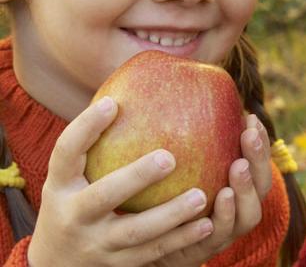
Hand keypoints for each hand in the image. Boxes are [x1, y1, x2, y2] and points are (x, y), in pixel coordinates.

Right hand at [28, 97, 213, 266]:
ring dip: (171, 215)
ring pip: (136, 232)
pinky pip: (153, 252)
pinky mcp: (117, 264)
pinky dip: (180, 239)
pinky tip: (206, 223)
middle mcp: (74, 215)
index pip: (66, 152)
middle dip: (136, 177)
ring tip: (200, 196)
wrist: (57, 261)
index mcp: (60, 186)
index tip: (113, 103)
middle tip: (169, 157)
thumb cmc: (73, 201)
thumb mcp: (71, 177)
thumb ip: (94, 146)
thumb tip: (124, 97)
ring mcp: (96, 244)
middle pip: (104, 197)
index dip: (86, 127)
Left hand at [148, 114, 271, 265]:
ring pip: (249, 214)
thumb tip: (158, 94)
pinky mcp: (205, 248)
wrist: (150, 243)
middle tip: (248, 134)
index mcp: (236, 187)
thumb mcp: (175, 166)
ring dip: (246, 189)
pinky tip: (219, 197)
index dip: (259, 142)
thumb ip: (180, 140)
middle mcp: (237, 208)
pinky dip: (224, 216)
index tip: (249, 117)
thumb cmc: (164, 196)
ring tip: (239, 167)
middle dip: (259, 159)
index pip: (256, 163)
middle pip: (261, 186)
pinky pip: (219, 235)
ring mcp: (225, 230)